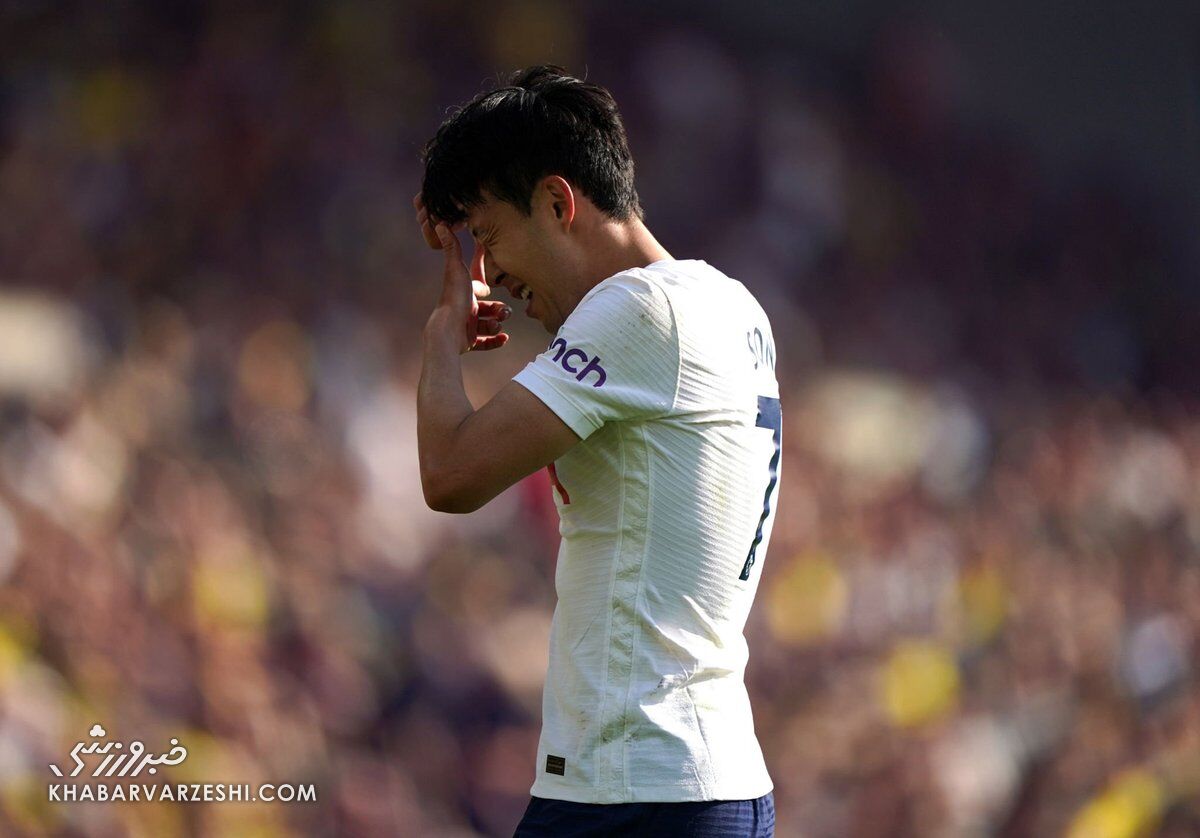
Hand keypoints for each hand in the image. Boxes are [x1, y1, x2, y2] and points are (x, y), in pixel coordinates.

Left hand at [425, 221, 510, 353]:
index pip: (477, 290)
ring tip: (498, 324)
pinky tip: (505, 338)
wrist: (447, 330)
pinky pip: (485, 342)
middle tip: (504, 312)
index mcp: (462, 294)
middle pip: (486, 309)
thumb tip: (440, 223)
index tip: (491, 290)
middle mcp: (463, 310)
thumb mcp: (456, 269)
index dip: (485, 290)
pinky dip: (496, 340)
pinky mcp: (468, 342)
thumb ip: (452, 247)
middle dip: (498, 310)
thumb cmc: (453, 299)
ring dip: (496, 324)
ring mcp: (465, 327)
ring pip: (487, 324)